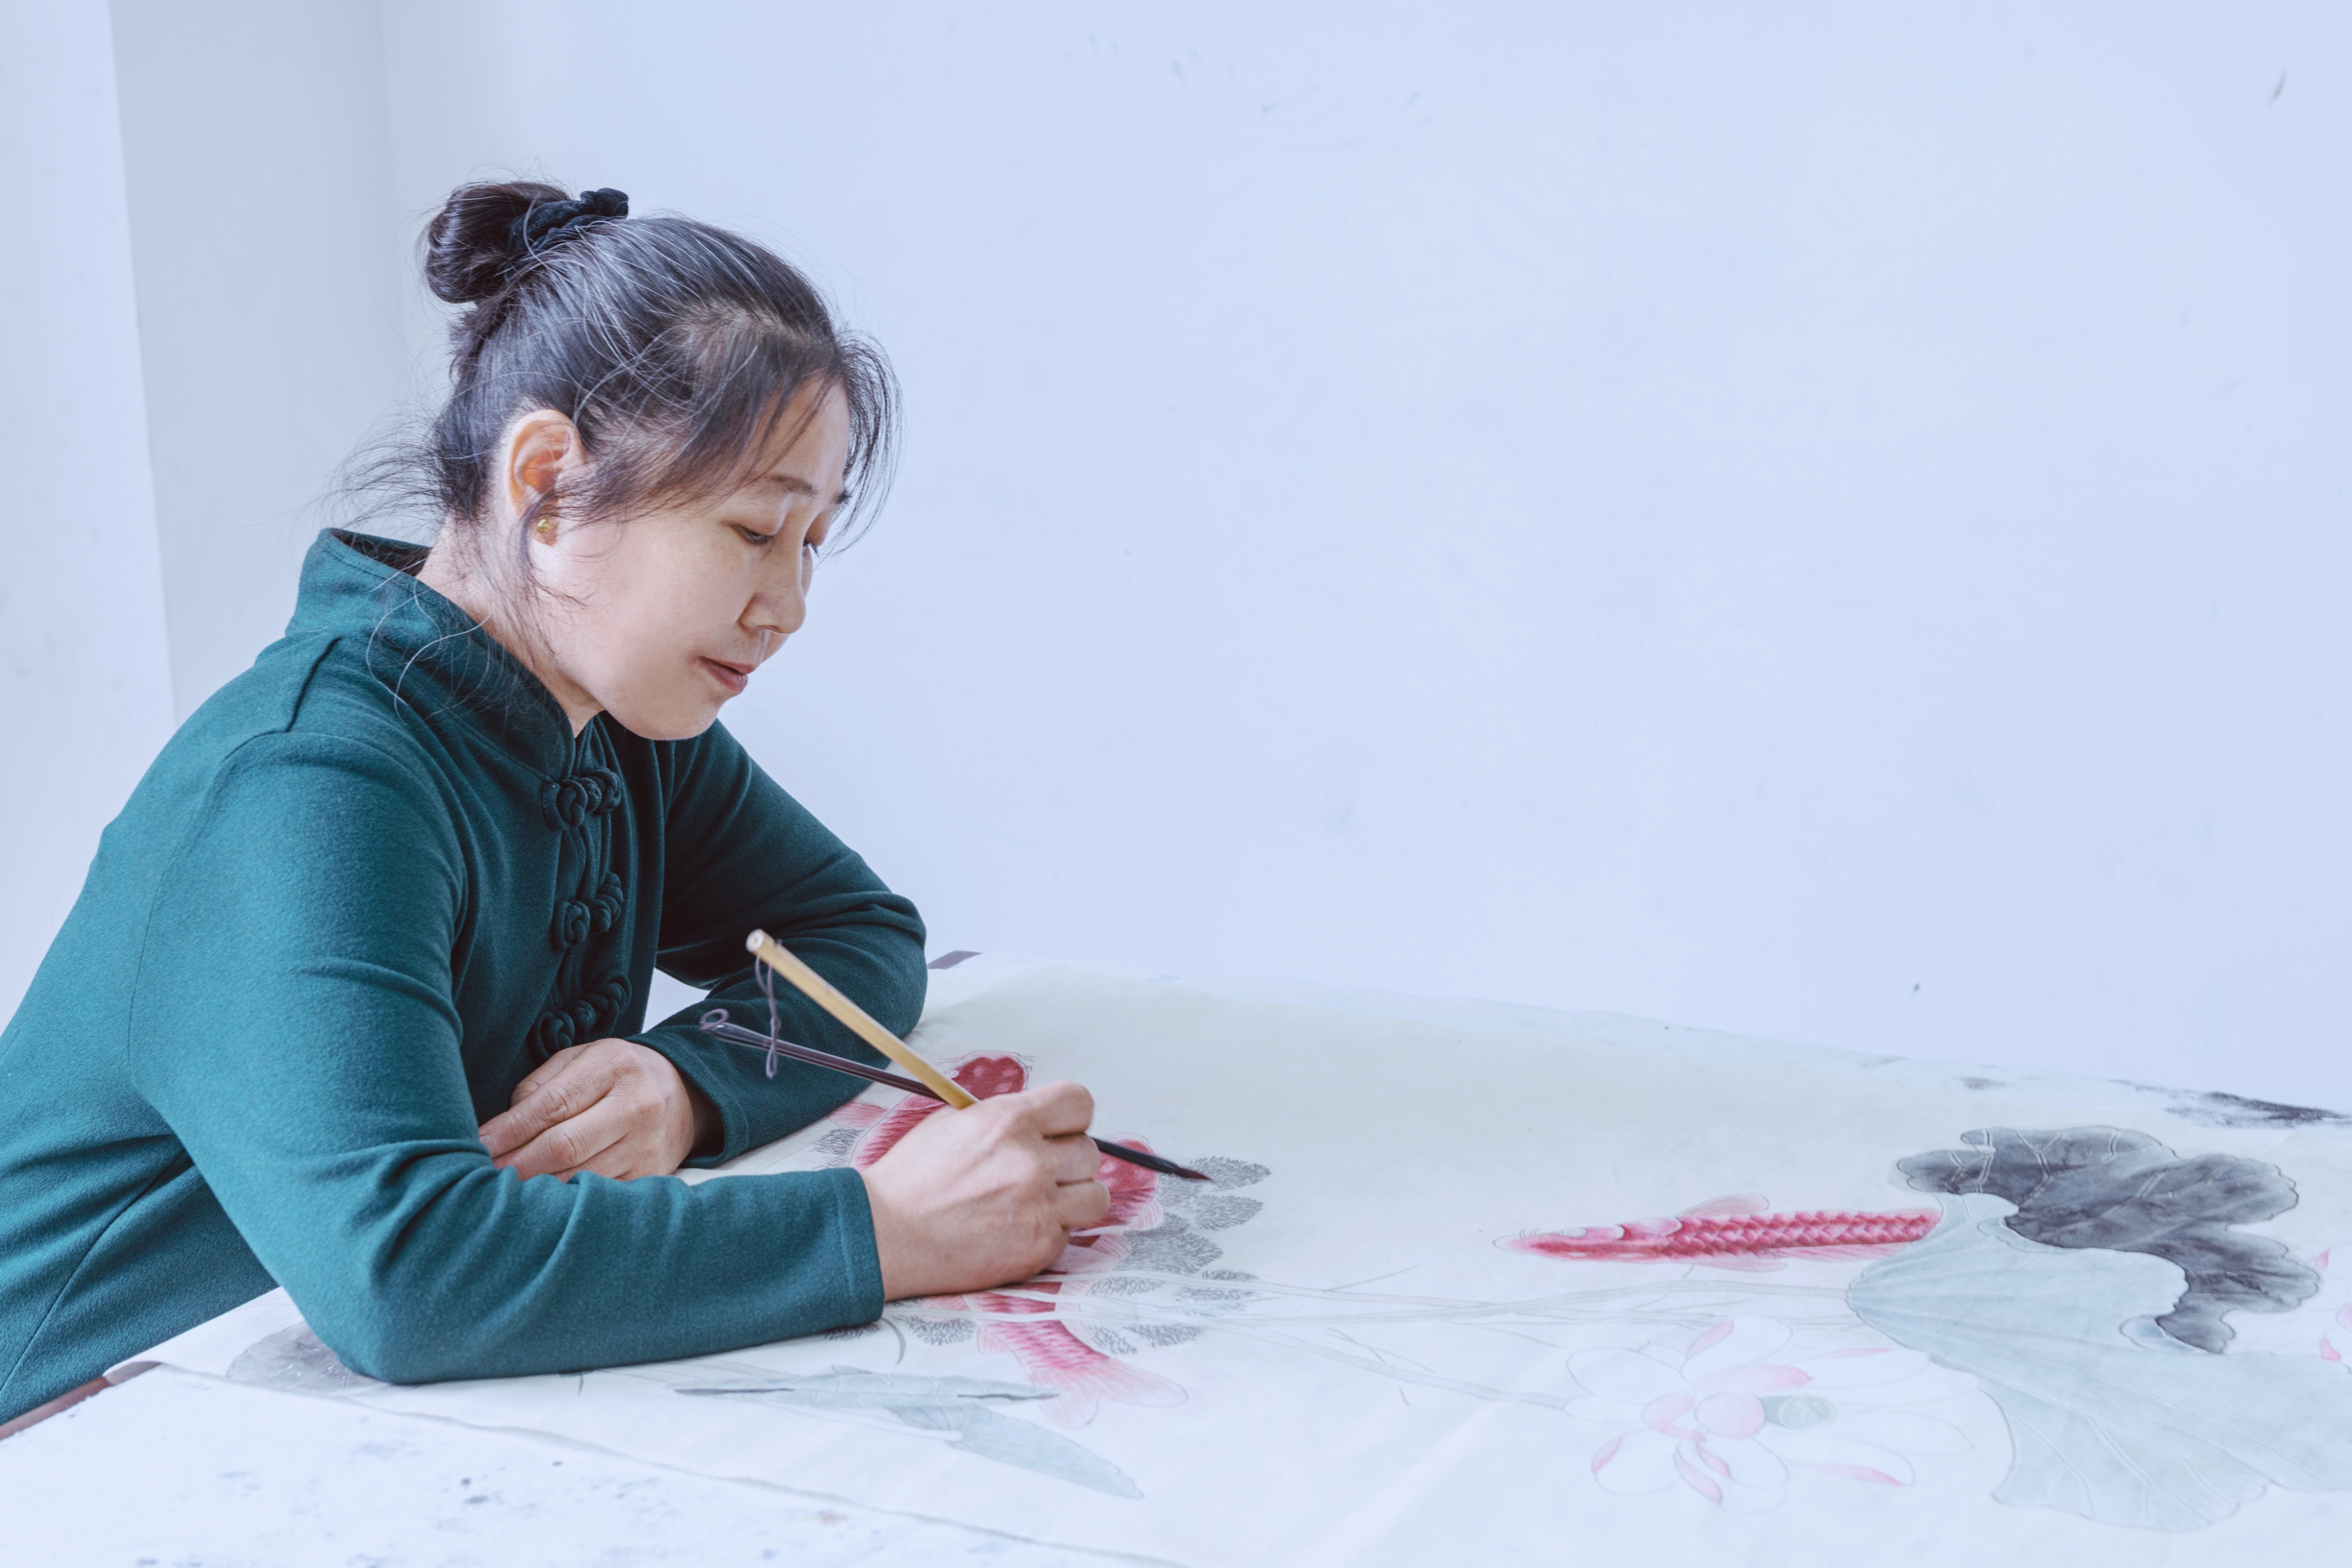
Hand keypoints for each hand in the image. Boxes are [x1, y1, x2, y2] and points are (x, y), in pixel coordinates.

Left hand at [479, 1038, 713, 1180]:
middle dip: (516, 1164)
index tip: (477, 1145)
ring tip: (501, 1193)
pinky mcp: (650, 1176)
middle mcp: (637, 1106)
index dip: (510, 1128)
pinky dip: (564, 1202)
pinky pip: (599, 1195)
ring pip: (579, 1176)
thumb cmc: (619, 1075)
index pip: (553, 1103)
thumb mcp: (583, 1059)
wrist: (686, 1095)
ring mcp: (647, 1146)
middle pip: (564, 1145)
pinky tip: (539, 1204)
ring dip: (534, 1188)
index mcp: (615, 1067)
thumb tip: (502, 1126)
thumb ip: (541, 1084)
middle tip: (480, 1177)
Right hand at [859, 1081, 1109, 1298]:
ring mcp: (1038, 1208)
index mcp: (1009, 1121)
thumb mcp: (953, 1123)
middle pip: (1089, 1153)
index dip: (1071, 1118)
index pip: (1079, 1102)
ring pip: (1095, 1196)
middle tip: (1037, 1173)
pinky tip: (1014, 1231)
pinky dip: (1048, 1234)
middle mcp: (1030, 1162)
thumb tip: (1042, 1121)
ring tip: (1039, 1203)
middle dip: (1067, 1162)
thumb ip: (1006, 1118)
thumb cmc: (911, 1178)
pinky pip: (1068, 1235)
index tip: (1058, 1130)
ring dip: (1072, 1199)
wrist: (884, 1236)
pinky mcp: (1038, 1248)